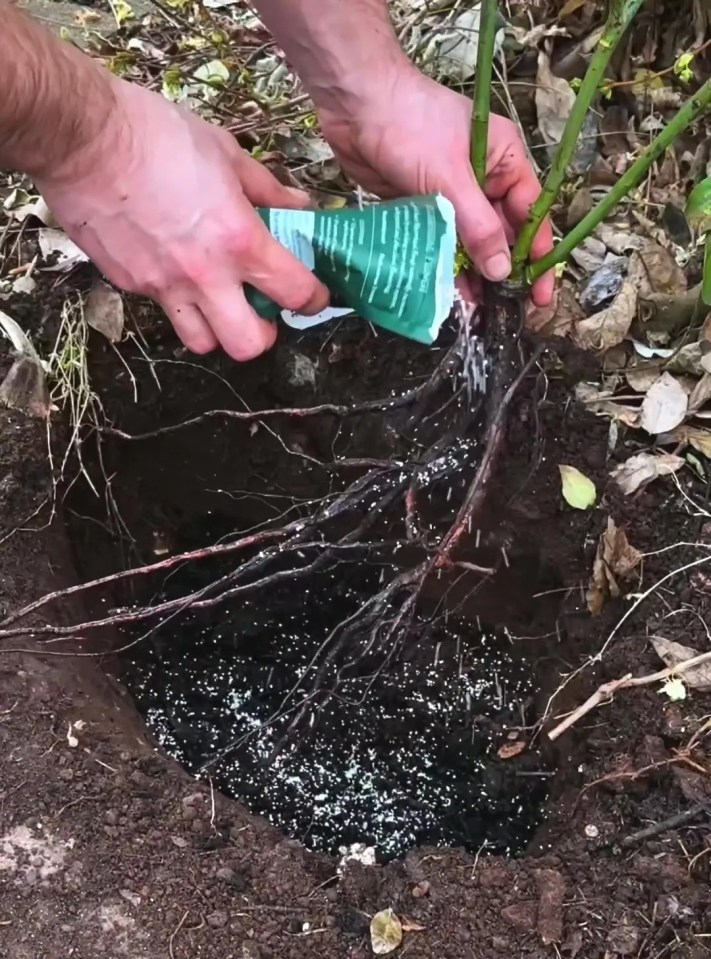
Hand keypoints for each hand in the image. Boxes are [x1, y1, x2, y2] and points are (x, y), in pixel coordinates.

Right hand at [35, 79, 328, 359]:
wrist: (82, 138)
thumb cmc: (155, 135)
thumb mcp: (225, 152)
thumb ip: (267, 189)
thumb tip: (298, 206)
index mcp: (238, 240)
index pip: (294, 293)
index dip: (314, 299)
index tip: (314, 294)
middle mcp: (204, 275)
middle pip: (247, 345)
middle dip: (263, 335)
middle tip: (262, 311)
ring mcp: (163, 286)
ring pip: (201, 342)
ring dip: (217, 329)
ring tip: (217, 300)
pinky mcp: (129, 284)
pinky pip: (161, 309)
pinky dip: (175, 299)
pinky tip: (173, 266)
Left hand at [318, 69, 554, 306]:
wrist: (355, 105)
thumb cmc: (411, 125)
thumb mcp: (451, 177)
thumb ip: (478, 226)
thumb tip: (502, 270)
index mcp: (504, 160)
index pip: (531, 214)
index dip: (537, 254)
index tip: (540, 292)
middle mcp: (483, 179)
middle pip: (501, 234)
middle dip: (503, 271)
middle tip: (507, 312)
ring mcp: (451, 194)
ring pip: (469, 243)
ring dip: (472, 275)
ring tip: (475, 312)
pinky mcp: (422, 207)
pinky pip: (439, 243)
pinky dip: (443, 266)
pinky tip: (445, 293)